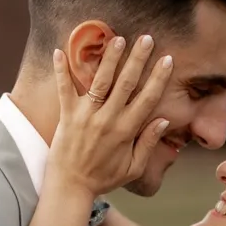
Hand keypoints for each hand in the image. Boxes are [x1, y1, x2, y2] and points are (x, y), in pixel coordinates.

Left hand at [49, 34, 172, 197]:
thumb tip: (163, 120)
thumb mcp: (133, 168)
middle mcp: (108, 120)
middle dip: (137, 59)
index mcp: (126, 131)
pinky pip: (63, 89)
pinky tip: (59, 51)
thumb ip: (148, 143)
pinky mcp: (67, 115)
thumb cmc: (103, 178)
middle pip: (126, 84)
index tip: (167, 59)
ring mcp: (86, 116)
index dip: (159, 78)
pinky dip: (61, 71)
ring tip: (117, 38)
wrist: (71, 186)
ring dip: (109, 58)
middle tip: (147, 38)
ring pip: (100, 81)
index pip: (147, 99)